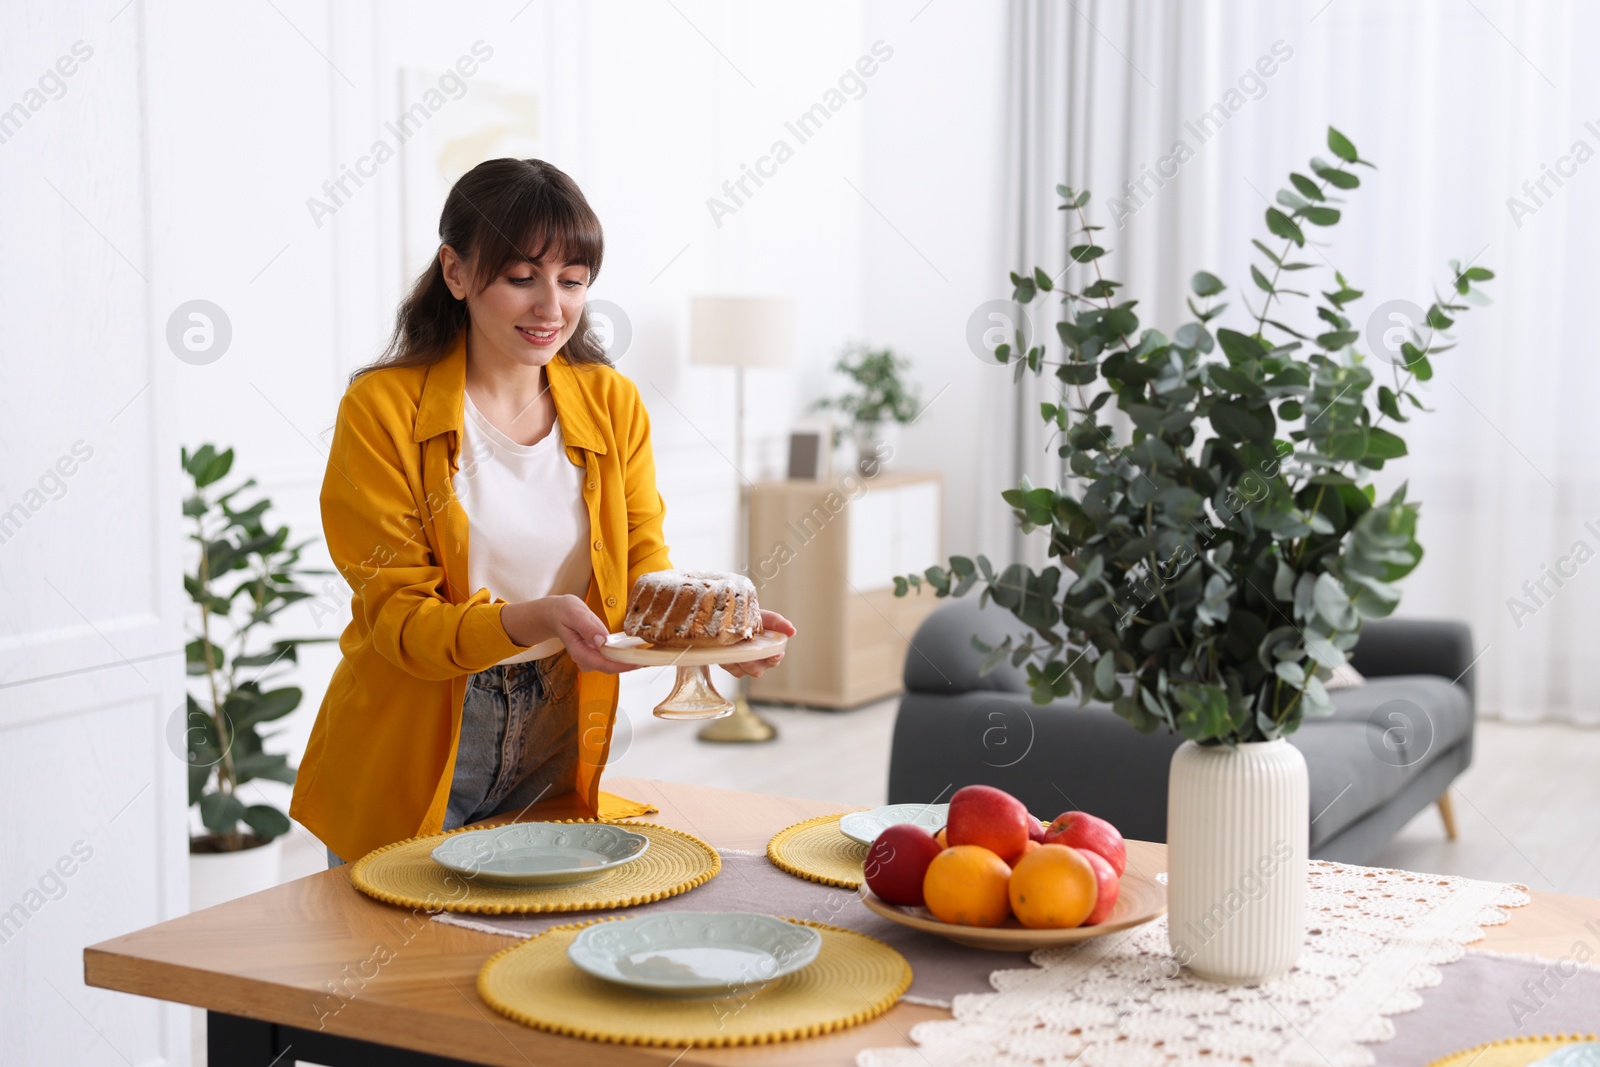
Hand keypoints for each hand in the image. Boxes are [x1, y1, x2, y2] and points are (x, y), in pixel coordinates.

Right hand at [502, 595, 639, 674]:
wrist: (556, 613)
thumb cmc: (564, 612)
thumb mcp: (574, 613)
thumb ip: (587, 627)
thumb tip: (601, 641)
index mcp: (580, 651)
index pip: (603, 664)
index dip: (622, 665)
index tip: (638, 662)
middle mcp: (586, 658)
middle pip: (611, 667)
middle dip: (631, 665)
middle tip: (651, 659)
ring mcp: (591, 656)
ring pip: (613, 664)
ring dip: (630, 661)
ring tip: (649, 655)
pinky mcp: (597, 652)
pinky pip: (612, 657)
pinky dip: (625, 655)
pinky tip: (638, 650)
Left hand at [725, 610, 794, 678]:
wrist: (731, 618)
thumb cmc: (752, 619)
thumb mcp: (765, 618)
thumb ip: (778, 623)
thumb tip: (792, 630)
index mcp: (769, 654)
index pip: (774, 660)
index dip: (774, 658)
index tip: (775, 654)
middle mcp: (757, 664)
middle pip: (756, 669)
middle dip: (751, 660)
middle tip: (747, 648)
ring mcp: (741, 667)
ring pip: (741, 670)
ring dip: (738, 657)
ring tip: (735, 644)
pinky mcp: (728, 665)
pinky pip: (728, 665)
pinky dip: (727, 656)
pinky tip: (727, 646)